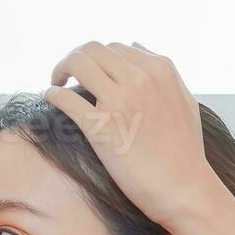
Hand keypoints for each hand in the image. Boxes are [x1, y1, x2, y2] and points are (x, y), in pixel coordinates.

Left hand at [45, 42, 233, 232]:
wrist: (183, 187)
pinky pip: (66, 98)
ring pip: (77, 63)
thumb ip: (162, 72)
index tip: (87, 73)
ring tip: (56, 84)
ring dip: (60, 70)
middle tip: (64, 75)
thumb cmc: (185, 150)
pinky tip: (49, 99)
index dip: (96, 58)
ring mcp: (119, 101)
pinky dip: (53, 95)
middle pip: (91, 49)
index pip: (115, 48)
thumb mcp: (184, 100)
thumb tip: (135, 47)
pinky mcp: (101, 127)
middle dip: (73, 58)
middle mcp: (139, 78)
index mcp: (159, 69)